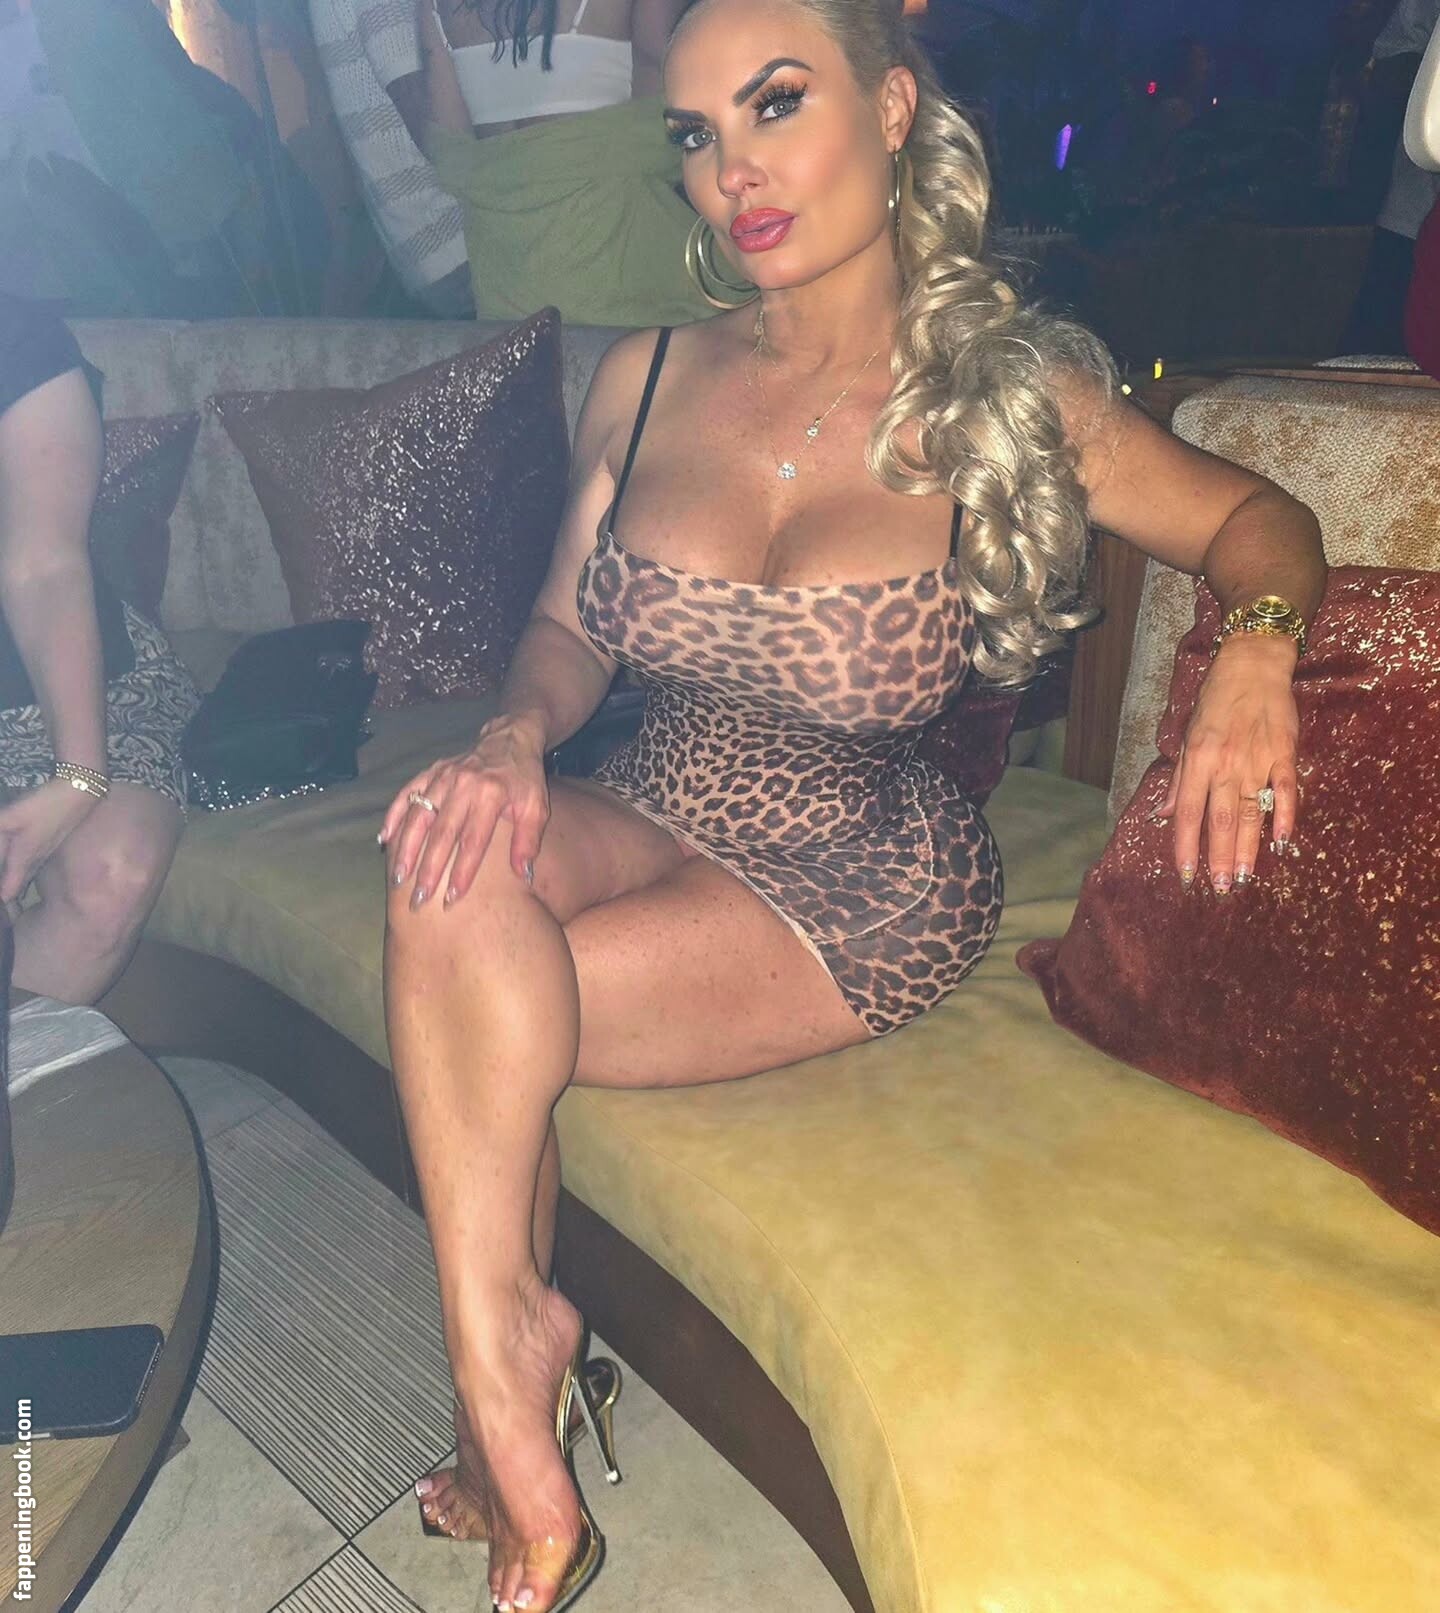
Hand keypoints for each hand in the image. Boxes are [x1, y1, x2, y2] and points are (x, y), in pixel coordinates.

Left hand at [0, 778, 99, 902]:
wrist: (78, 794)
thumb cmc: (44, 805)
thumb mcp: (11, 816)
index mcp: (23, 856)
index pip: (9, 888)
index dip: (3, 899)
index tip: (2, 908)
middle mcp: (35, 859)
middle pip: (19, 885)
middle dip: (9, 895)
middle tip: (5, 909)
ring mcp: (45, 853)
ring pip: (27, 876)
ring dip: (17, 886)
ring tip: (9, 896)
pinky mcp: (51, 844)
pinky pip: (33, 866)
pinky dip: (24, 874)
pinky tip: (22, 871)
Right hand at [378, 714, 548, 910]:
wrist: (510, 739)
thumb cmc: (524, 779)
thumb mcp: (537, 807)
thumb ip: (528, 841)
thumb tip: (524, 876)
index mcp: (491, 794)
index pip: (473, 840)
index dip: (462, 871)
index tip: (453, 898)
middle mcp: (463, 784)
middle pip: (441, 833)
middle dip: (428, 868)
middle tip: (418, 898)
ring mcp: (443, 776)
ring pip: (419, 816)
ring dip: (406, 848)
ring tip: (397, 877)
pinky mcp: (431, 771)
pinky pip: (407, 793)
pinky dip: (394, 816)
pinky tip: (384, 840)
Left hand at [1154, 634, 1300, 893]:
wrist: (1252, 667)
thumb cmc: (1215, 702)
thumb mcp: (1187, 737)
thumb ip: (1179, 780)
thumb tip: (1163, 815)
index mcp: (1198, 761)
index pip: (1189, 814)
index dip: (1186, 847)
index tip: (1186, 875)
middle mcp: (1225, 765)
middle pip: (1220, 820)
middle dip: (1218, 857)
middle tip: (1220, 889)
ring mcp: (1257, 760)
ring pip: (1252, 812)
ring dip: (1247, 847)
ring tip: (1244, 877)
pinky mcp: (1284, 754)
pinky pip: (1286, 790)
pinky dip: (1285, 816)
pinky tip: (1283, 842)